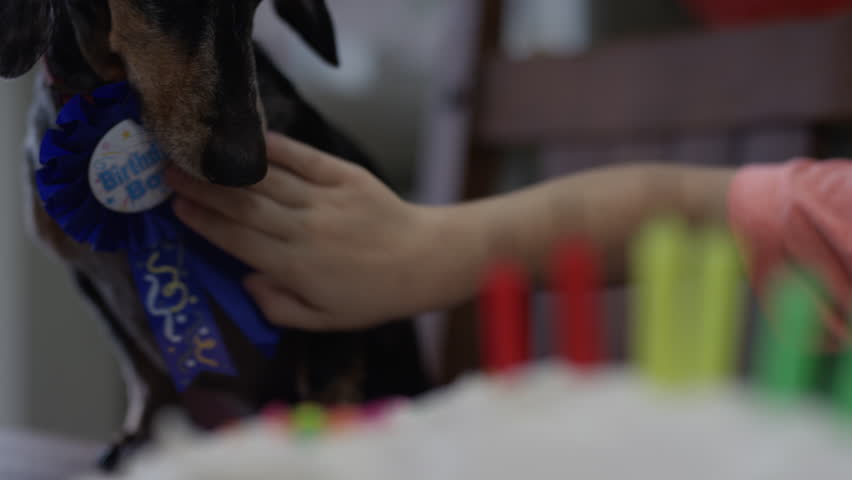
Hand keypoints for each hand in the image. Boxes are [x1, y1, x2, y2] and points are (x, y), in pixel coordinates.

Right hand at [167, 132, 448, 330]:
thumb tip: (245, 281)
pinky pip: (303, 158)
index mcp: (296, 266)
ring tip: (196, 152)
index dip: (203, 221)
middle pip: (244, 205)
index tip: (175, 206)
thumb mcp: (324, 319)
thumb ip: (278, 306)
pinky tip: (248, 138)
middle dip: (202, 188)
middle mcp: (305, 229)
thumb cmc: (371, 296)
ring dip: (227, 167)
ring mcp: (325, 199)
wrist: (423, 261)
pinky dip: (274, 147)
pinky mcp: (345, 176)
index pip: (238, 239)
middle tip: (168, 171)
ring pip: (267, 180)